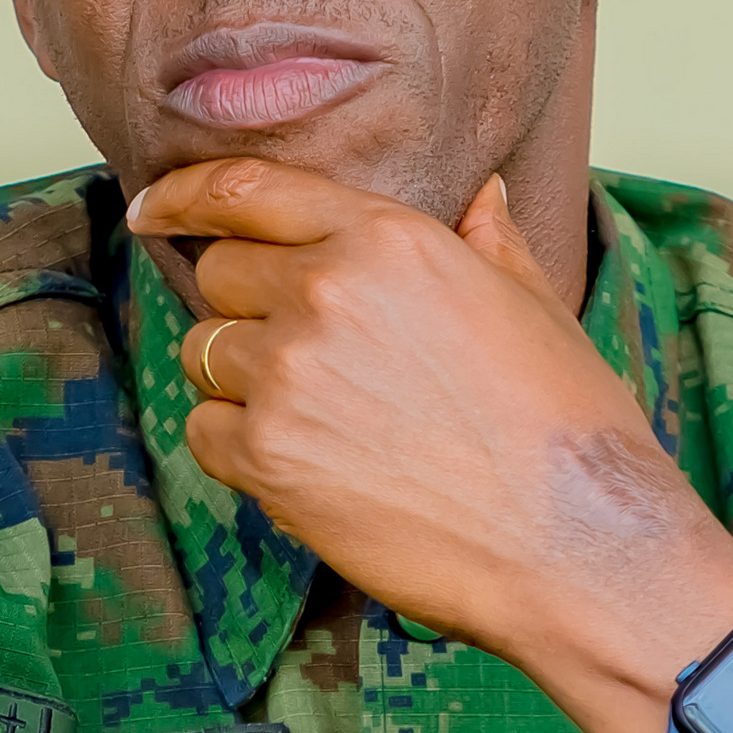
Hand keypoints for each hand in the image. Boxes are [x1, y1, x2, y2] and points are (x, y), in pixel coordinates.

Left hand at [129, 158, 732, 732]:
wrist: (579, 541)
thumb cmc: (570, 430)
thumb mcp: (537, 308)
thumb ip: (489, 244)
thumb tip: (482, 199)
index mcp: (389, 238)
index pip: (246, 191)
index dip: (184, 196)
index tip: (153, 211)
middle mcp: (326, 291)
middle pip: (220, 275)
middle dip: (251, 311)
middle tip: (314, 364)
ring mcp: (288, 373)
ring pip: (206, 355)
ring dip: (246, 384)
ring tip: (331, 424)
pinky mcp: (268, 456)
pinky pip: (206, 434)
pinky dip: (242, 450)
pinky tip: (315, 469)